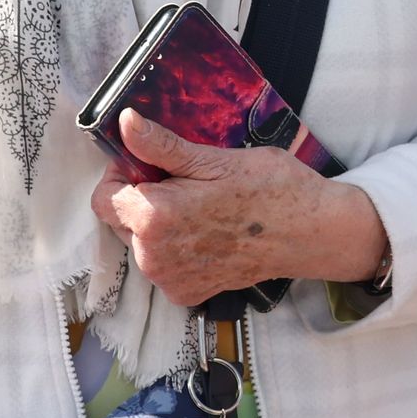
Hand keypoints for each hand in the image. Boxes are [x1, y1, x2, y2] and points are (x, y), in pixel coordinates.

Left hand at [92, 109, 387, 307]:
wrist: (312, 232)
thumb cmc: (270, 189)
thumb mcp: (214, 158)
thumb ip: (160, 146)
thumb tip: (124, 123)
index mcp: (153, 218)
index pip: (104, 196)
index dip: (124, 175)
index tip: (152, 165)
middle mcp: (152, 257)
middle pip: (120, 220)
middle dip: (141, 200)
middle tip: (185, 183)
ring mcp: (169, 280)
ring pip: (140, 244)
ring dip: (158, 225)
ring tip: (201, 208)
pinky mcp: (187, 294)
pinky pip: (163, 266)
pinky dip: (176, 250)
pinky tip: (209, 234)